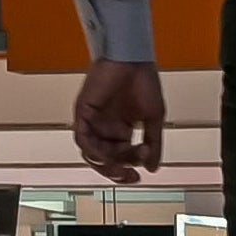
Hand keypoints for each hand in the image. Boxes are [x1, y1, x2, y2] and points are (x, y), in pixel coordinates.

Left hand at [74, 56, 168, 182]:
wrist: (133, 58)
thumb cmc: (143, 80)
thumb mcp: (154, 118)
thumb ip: (154, 143)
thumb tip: (152, 167)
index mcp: (121, 128)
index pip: (121, 156)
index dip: (130, 166)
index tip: (140, 173)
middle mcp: (105, 126)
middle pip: (105, 158)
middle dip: (117, 170)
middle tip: (129, 176)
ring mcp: (93, 120)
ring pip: (92, 152)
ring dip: (105, 164)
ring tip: (119, 167)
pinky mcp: (83, 112)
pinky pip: (82, 137)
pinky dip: (92, 149)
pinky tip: (105, 155)